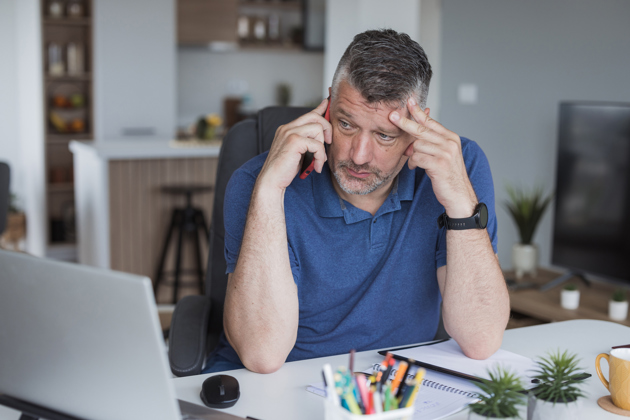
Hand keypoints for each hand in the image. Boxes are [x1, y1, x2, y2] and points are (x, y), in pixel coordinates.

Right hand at [258, 98, 331, 190]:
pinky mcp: (294, 141)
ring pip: (318, 129)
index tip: (328, 102)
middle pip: (315, 117)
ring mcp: (290, 132)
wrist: (271, 181)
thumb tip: (322, 137)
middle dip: (327, 128)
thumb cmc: (284, 170)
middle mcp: (287, 128)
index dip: (320, 108)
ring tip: (318, 161)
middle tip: (328, 143)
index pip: (308, 114)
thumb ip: (306, 142)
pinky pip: (317, 145)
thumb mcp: (297, 152)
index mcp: (287, 129)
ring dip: (322, 148)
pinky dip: (320, 157)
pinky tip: (316, 167)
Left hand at [389, 98, 476, 217]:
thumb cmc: (448, 175)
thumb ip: (431, 143)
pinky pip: (417, 157)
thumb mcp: (443, 155)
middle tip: (392, 116)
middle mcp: (449, 142)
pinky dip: (414, 163)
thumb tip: (413, 136)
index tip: (409, 102)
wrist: (459, 195)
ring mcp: (445, 153)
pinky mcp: (439, 164)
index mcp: (450, 137)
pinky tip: (416, 168)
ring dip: (412, 154)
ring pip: (417, 145)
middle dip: (405, 122)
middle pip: (422, 129)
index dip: (418, 111)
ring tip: (416, 162)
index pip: (431, 121)